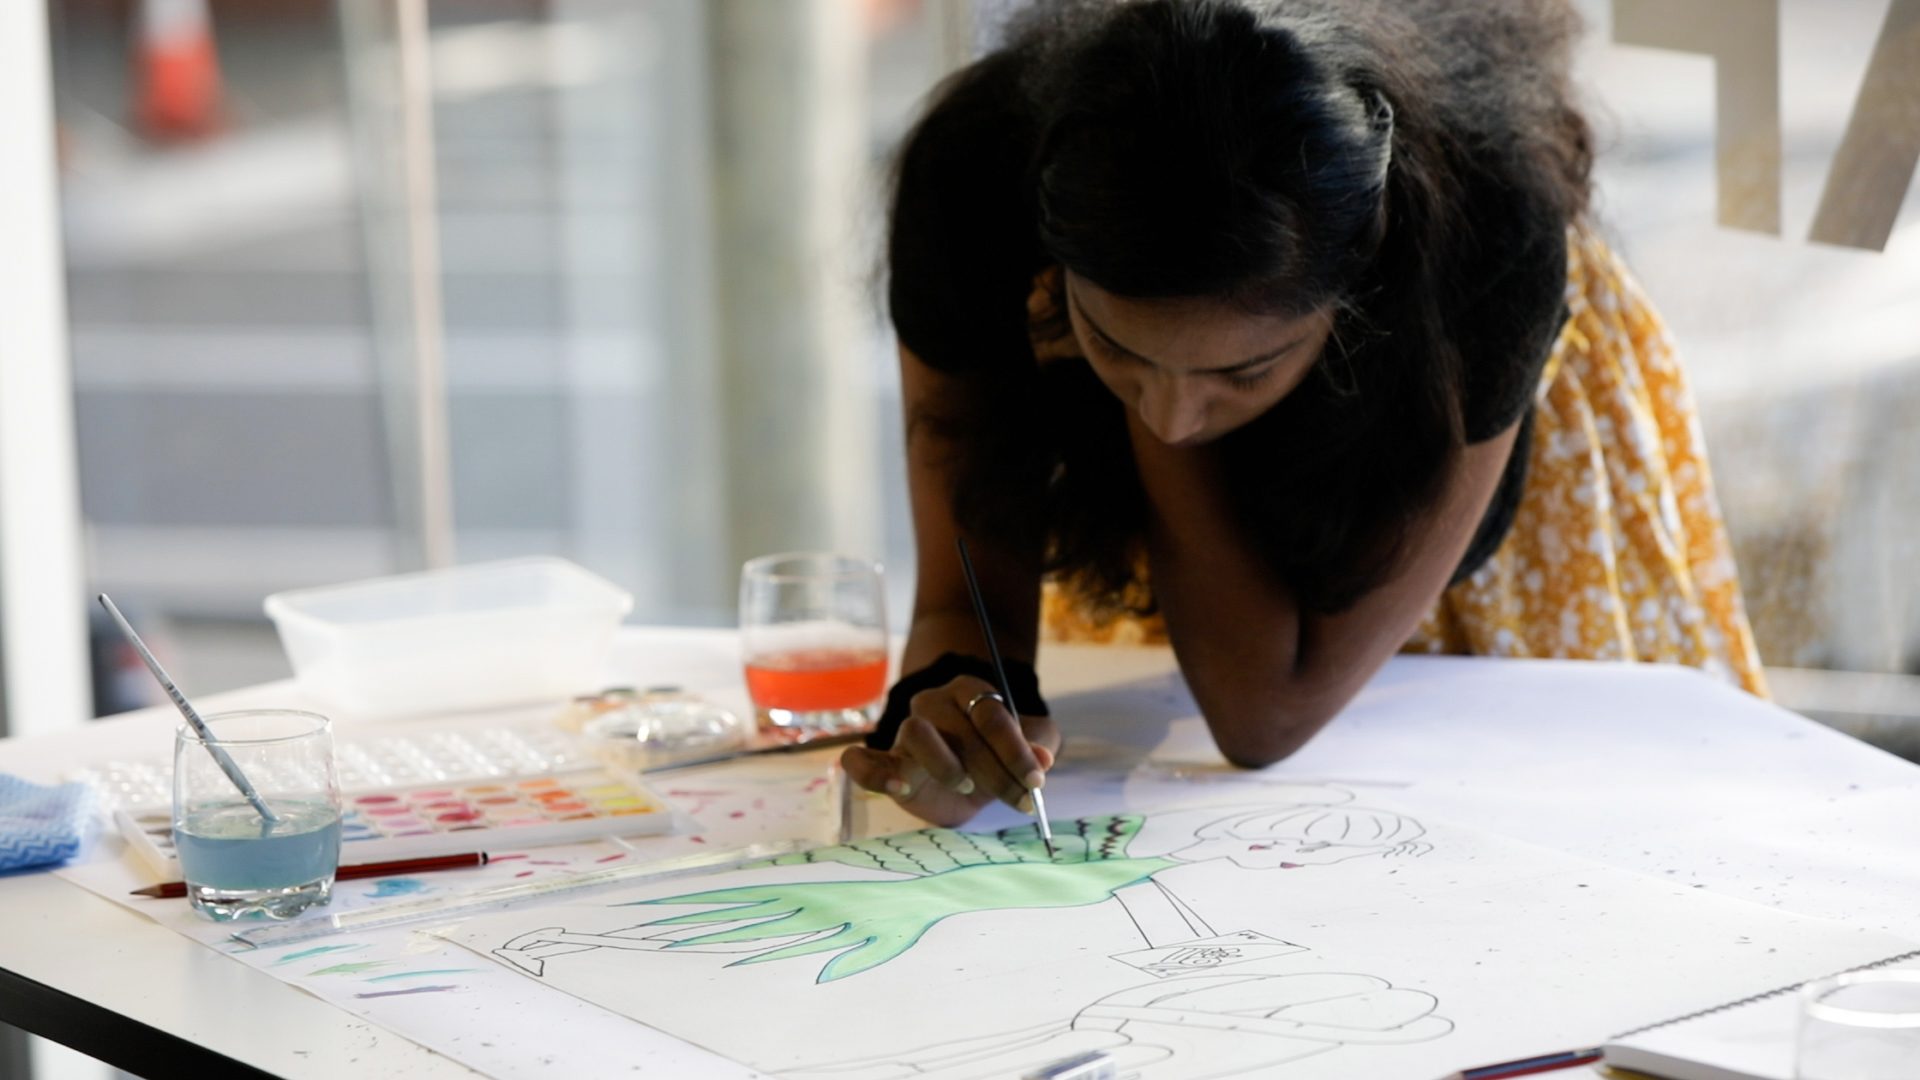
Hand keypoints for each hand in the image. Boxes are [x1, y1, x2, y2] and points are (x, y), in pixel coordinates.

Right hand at [841, 674, 1059, 826]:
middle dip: (996, 771)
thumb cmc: (999, 755)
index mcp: (970, 691)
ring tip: (966, 788)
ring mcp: (904, 731)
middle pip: (960, 730)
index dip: (1016, 749)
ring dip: (946, 765)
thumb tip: (1043, 759)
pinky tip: (899, 787)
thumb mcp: (1032, 745)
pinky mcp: (884, 762)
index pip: (991, 714)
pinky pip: (859, 760)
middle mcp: (933, 703)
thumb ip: (1039, 745)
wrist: (969, 781)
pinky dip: (874, 772)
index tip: (1037, 780)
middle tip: (1021, 801)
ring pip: (915, 733)